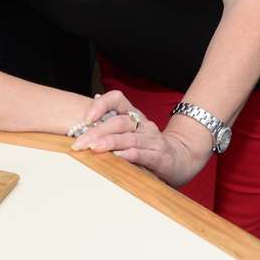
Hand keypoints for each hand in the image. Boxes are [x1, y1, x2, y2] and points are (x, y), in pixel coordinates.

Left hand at [69, 90, 210, 187]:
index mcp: (134, 115)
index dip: (100, 105)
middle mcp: (143, 124)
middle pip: (119, 121)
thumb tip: (92, 100)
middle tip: (79, 143)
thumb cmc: (148, 147)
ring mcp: (153, 140)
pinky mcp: (160, 156)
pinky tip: (117, 157)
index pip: (117, 99)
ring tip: (93, 148)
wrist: (180, 160)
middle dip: (96, 132)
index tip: (85, 119)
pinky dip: (129, 155)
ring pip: (129, 137)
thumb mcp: (129, 132)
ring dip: (109, 142)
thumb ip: (111, 120)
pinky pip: (143, 153)